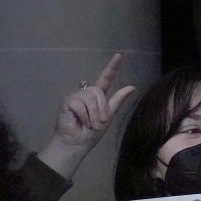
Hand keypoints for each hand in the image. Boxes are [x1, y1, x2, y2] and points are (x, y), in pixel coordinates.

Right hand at [38, 53, 136, 178]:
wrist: (77, 144)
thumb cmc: (91, 133)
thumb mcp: (108, 116)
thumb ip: (118, 101)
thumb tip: (132, 87)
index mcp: (97, 97)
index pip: (105, 79)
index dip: (112, 68)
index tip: (119, 56)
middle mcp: (86, 94)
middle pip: (98, 91)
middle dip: (101, 109)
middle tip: (98, 123)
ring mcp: (76, 96)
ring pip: (90, 98)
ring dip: (93, 115)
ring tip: (89, 124)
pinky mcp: (67, 101)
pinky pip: (80, 104)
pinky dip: (84, 116)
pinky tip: (80, 122)